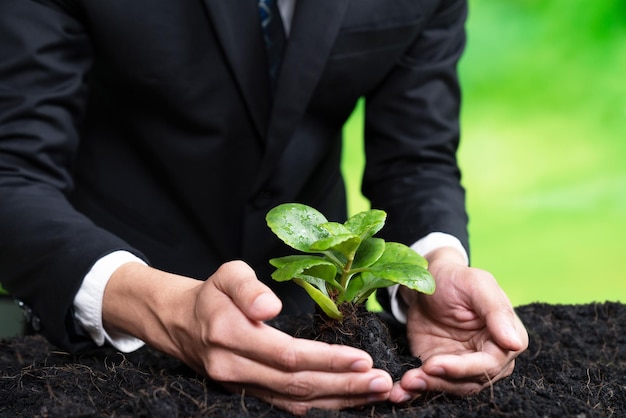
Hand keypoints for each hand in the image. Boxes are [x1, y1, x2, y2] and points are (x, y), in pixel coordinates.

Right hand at [103, 260, 392, 415]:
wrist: (183, 323)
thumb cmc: (212, 295)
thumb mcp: (226, 275)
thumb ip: (246, 287)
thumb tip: (269, 306)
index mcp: (229, 336)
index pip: (286, 355)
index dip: (326, 359)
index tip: (361, 357)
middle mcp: (234, 369)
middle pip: (296, 385)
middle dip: (344, 384)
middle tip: (382, 381)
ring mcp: (242, 387)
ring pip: (296, 403)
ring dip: (339, 400)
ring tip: (375, 393)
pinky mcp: (251, 394)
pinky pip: (289, 406)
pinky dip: (322, 405)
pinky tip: (348, 399)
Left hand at [388, 248, 527, 402]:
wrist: (425, 279)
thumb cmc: (456, 278)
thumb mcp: (477, 284)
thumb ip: (497, 310)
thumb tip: (513, 343)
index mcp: (506, 339)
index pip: (490, 365)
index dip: (462, 368)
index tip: (435, 364)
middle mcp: (487, 358)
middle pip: (468, 381)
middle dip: (440, 381)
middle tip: (412, 378)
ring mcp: (462, 365)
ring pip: (449, 387)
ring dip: (426, 387)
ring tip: (404, 383)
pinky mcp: (438, 368)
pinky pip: (430, 383)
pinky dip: (414, 390)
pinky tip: (398, 392)